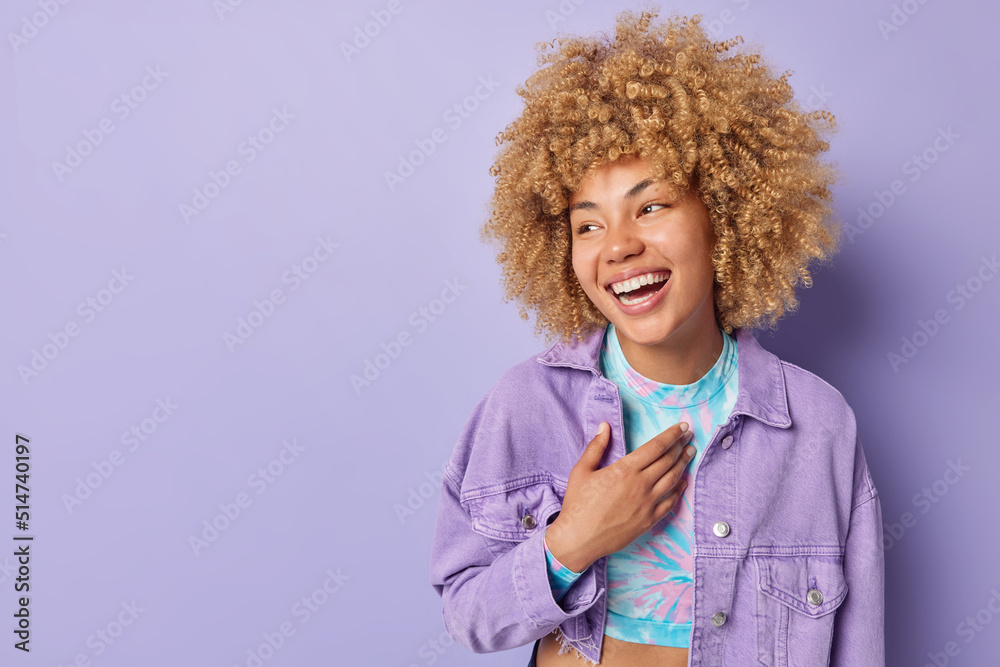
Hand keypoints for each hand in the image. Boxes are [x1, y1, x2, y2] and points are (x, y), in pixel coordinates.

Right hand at [545, 421, 694, 572]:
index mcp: (625, 470)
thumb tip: (604, 426)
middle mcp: (640, 485)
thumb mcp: (581, 470)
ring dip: (683, 464)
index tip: (681, 427)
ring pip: (672, 479)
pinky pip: (670, 502)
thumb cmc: (578, 504)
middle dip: (681, 446)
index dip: (671, 435)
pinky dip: (679, 490)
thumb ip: (596, 447)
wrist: (579, 538)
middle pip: (668, 461)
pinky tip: (683, 482)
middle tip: (689, 436)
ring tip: (690, 453)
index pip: (655, 447)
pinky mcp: (649, 520)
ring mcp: (647, 504)